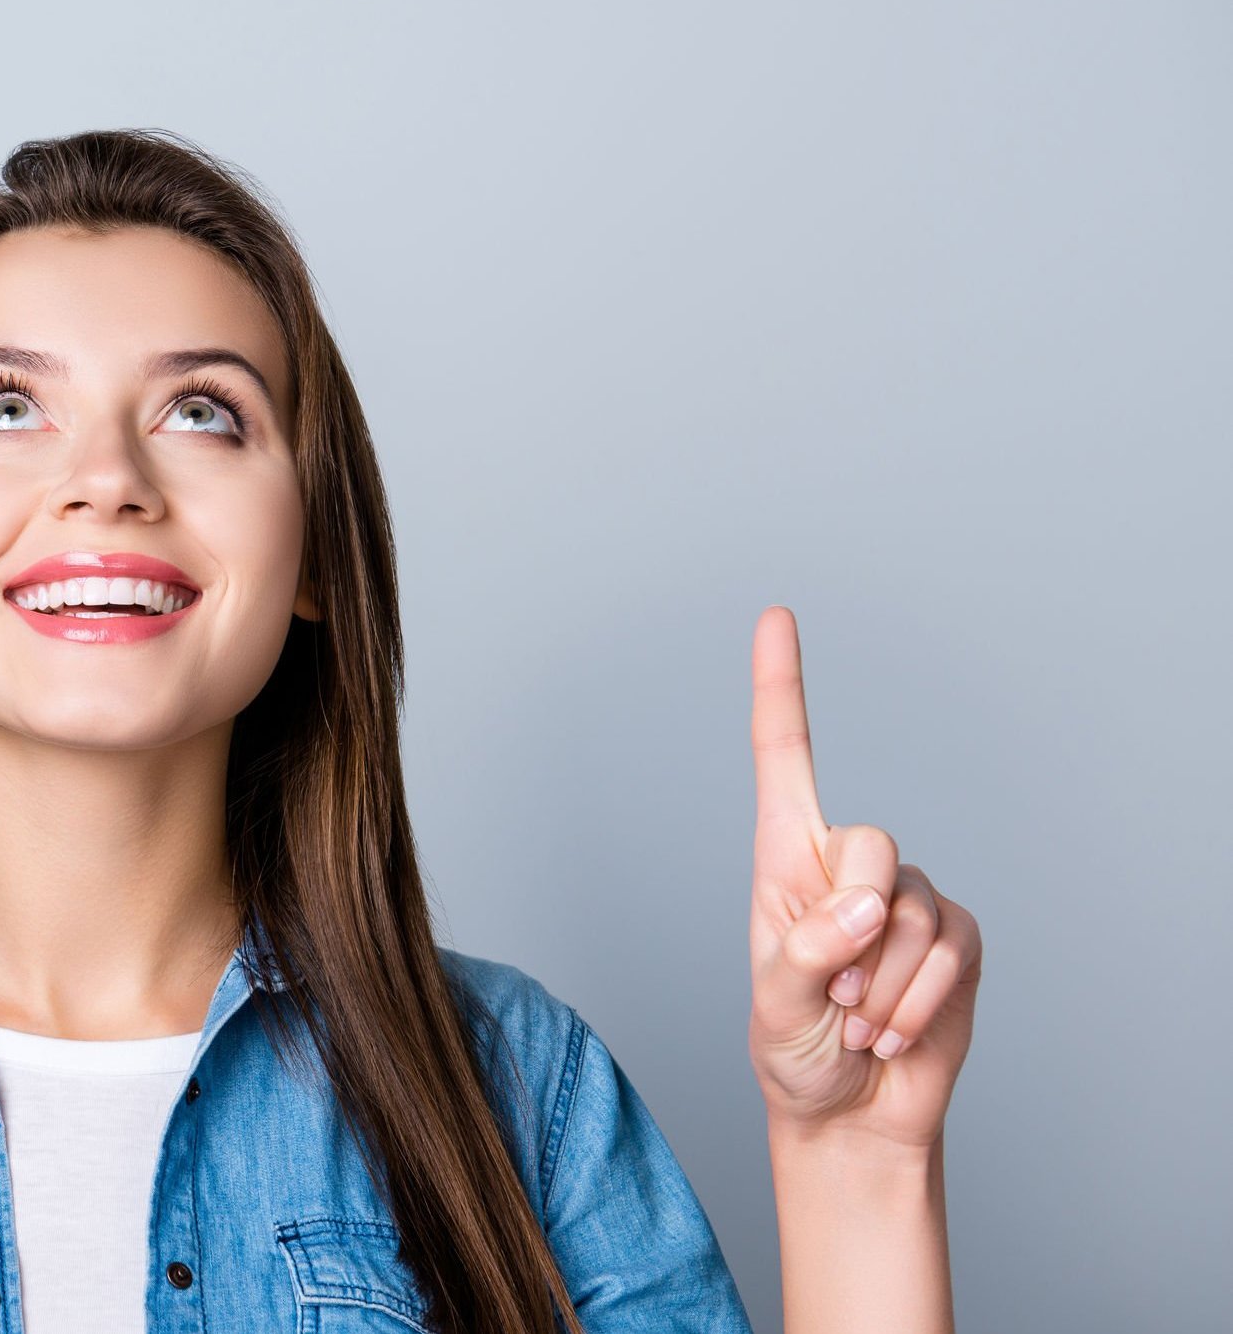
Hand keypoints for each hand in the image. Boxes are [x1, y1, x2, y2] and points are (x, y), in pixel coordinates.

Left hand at [746, 606, 983, 1151]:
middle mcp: (847, 867)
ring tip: (855, 1021)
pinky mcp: (956, 938)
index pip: (784, 760)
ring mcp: (908, 900)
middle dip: (854, 926)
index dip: (779, 688)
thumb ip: (805, 955)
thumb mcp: (774, 1010)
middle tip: (832, 992)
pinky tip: (890, 1032)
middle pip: (869, 842)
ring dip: (880, 986)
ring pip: (911, 913)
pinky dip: (916, 1002)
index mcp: (784, 863)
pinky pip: (951, 949)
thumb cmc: (794, 1054)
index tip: (775, 615)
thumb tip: (866, 905)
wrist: (850, 1115)